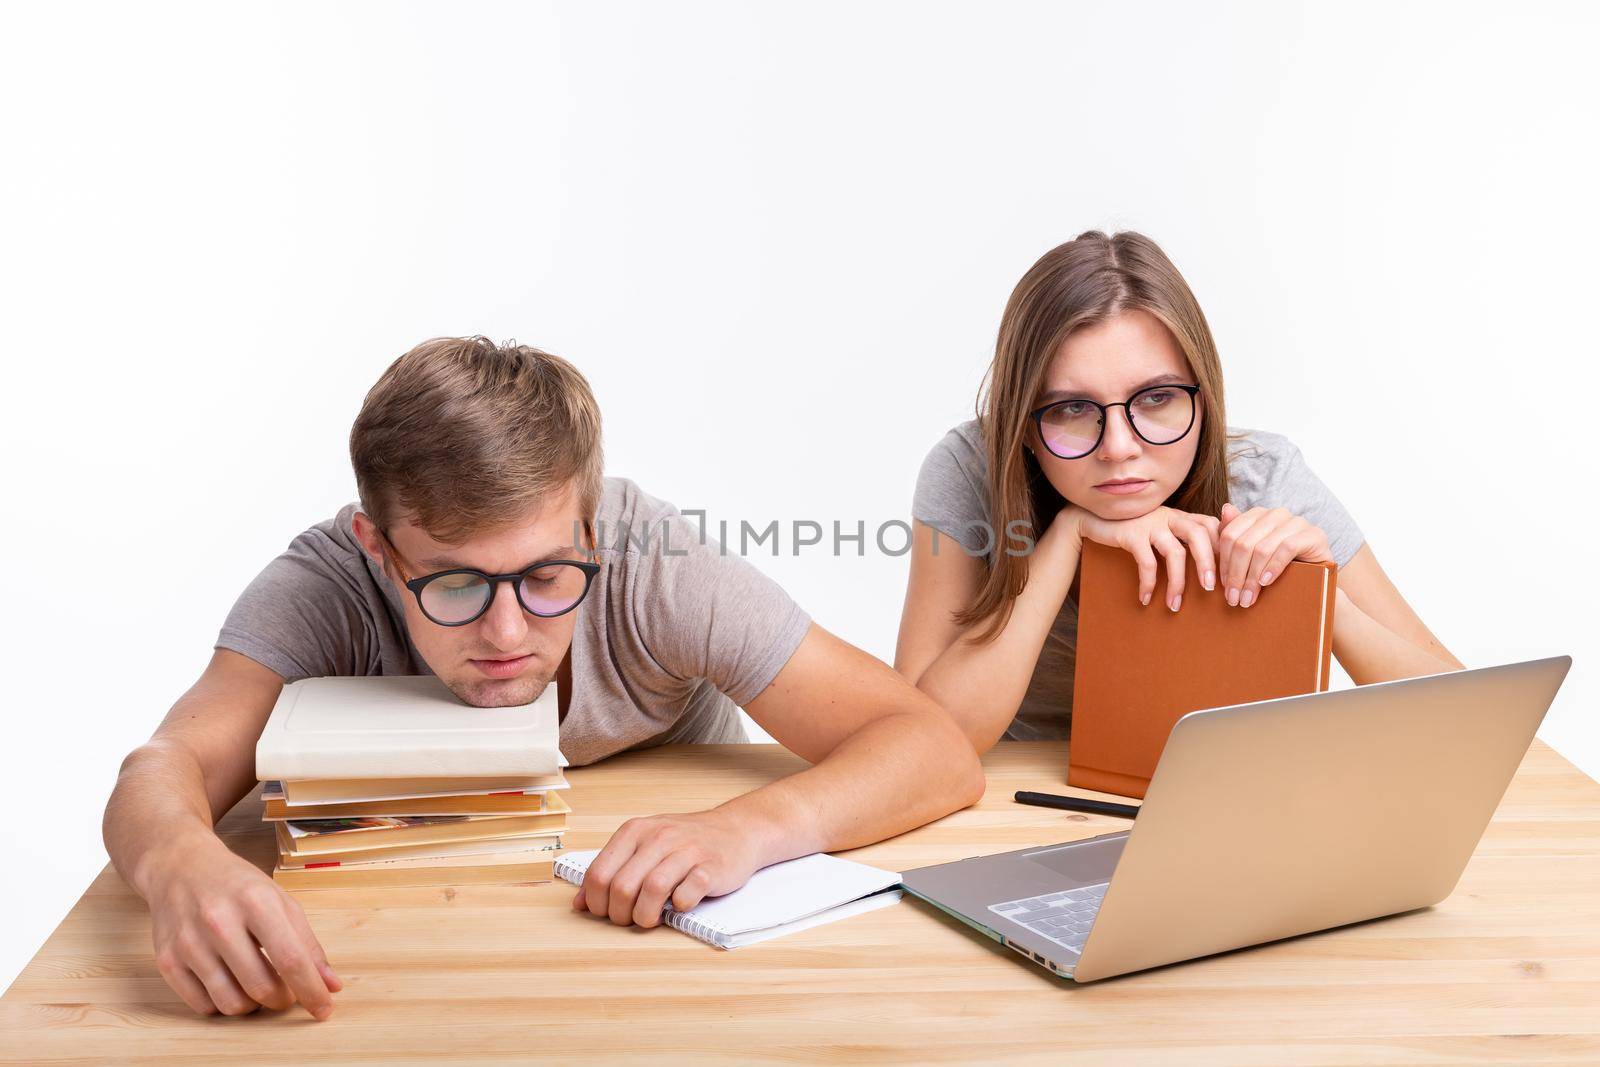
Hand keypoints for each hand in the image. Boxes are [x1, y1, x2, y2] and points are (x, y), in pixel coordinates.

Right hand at [144, 839, 341, 1018]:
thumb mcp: (280, 901)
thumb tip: (331, 985)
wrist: (181, 867)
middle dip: (282, 1000)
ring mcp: (189, 943)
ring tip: (257, 986)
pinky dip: (223, 1004)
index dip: (311, 990)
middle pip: (261, 987)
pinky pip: (203, 1005)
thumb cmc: (237, 885)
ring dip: (253, 1006)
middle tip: (285, 992)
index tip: (324, 1009)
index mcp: (256, 902)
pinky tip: (229, 984)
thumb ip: (308, 944)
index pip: (291, 959)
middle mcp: (219, 922)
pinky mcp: (167, 960)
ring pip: (231, 1003)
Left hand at [571, 808, 766, 926]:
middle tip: (629, 919)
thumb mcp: (644, 846)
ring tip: (649, 919)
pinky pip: (686, 895)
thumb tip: (580, 904)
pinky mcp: (711, 867)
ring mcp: (687, 851)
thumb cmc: (686, 842)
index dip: (596, 902)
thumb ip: (612, 870)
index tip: (606, 912)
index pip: (598, 873)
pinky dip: (678, 908)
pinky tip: (679, 905)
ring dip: (645, 916)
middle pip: (621, 886)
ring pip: (651, 890)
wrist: (737, 830)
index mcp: (635, 831)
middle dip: (619, 914)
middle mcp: (659, 836)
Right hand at [1070, 504, 1220, 611]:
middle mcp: (1169, 516)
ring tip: (1175, 604)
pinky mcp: (1132, 533)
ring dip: (1178, 581)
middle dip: (1208, 563)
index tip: (1226, 574)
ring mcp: (1150, 523)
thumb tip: (1206, 568)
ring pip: (1175, 552)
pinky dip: (1149, 583)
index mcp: (1180, 516)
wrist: (1092, 520)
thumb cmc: (1131, 530)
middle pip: (1200, 534)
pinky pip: (1147, 562)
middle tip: (1211, 588)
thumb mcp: (1159, 530)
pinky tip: (1146, 598)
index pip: (1211, 525)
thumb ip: (1180, 539)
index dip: (1222, 548)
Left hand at [1217, 503, 1333, 608]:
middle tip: (1234, 598)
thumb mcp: (1254, 554)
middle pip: (1243, 544)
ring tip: (1248, 598)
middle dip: (1236, 575)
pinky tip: (1266, 583)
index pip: (1229, 535)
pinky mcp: (1313, 534)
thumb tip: (1225, 509)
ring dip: (1252, 578)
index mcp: (1257, 515)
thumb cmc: (1282, 565)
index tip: (1221, 586)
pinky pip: (1287, 549)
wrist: (1318, 576)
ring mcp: (1295, 522)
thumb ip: (1237, 535)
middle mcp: (1275, 514)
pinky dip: (1273, 567)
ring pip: (1262, 549)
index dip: (1223, 562)